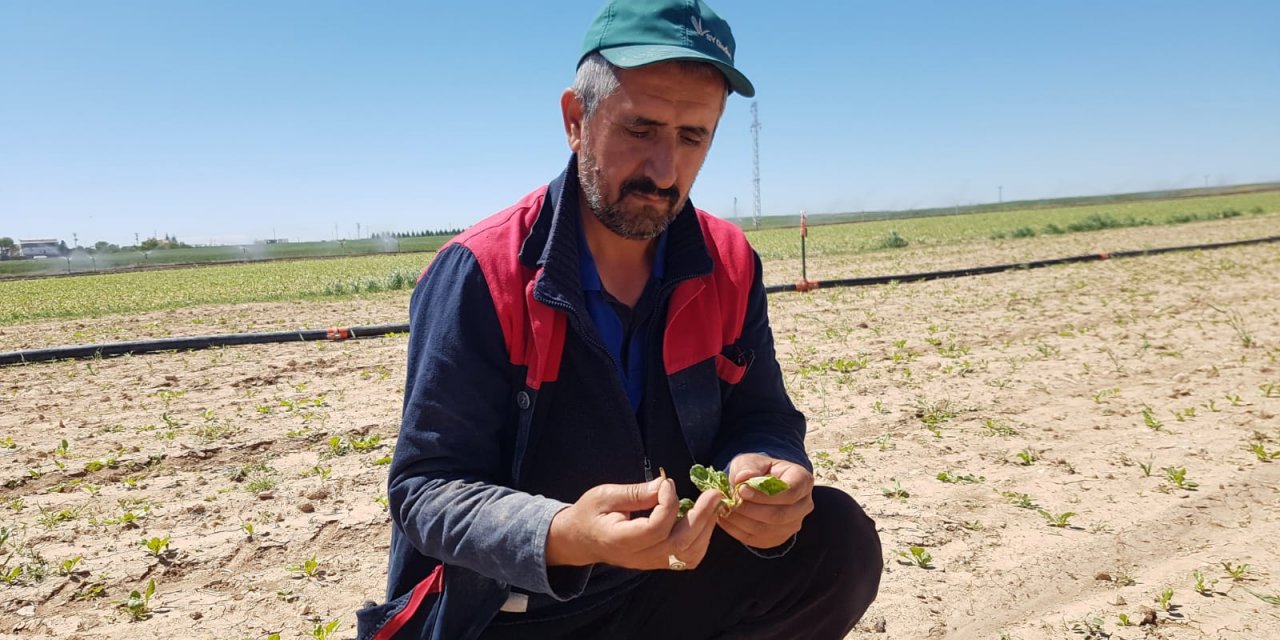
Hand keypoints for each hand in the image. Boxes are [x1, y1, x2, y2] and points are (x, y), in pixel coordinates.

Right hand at [546, 476, 722, 570]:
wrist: (580, 540)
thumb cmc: (590, 514)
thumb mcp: (604, 495)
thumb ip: (635, 493)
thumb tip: (664, 484)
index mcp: (621, 540)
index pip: (655, 528)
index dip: (668, 504)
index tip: (667, 483)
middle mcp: (639, 556)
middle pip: (679, 543)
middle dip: (701, 517)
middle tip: (714, 493)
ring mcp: (650, 563)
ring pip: (688, 555)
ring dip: (705, 530)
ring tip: (712, 505)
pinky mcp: (658, 561)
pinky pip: (687, 558)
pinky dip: (701, 541)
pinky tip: (704, 520)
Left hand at [718, 453, 813, 548]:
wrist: (756, 484)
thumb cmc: (756, 470)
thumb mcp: (751, 461)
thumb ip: (748, 467)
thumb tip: (743, 478)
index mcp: (802, 481)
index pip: (790, 492)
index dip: (764, 494)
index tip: (741, 489)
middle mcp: (803, 505)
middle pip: (779, 515)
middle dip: (750, 509)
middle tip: (730, 500)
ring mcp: (792, 525)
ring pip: (767, 529)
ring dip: (741, 520)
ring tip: (725, 508)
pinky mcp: (777, 538)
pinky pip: (756, 539)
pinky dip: (737, 530)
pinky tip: (725, 518)